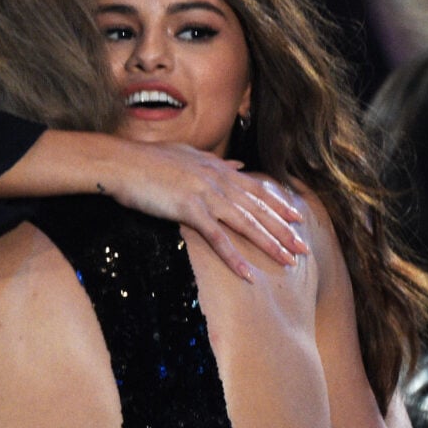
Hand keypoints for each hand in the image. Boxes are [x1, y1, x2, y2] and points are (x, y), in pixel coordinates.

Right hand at [105, 141, 306, 280]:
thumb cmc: (148, 159)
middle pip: (259, 210)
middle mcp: (218, 182)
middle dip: (284, 230)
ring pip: (246, 224)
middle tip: (304, 248)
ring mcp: (206, 196)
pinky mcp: (189, 210)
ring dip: (270, 245)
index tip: (298, 218)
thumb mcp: (187, 154)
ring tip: (288, 262)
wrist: (122, 161)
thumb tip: (237, 164)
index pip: (256, 189)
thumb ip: (215, 161)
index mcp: (217, 169)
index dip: (279, 205)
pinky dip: (234, 257)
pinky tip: (247, 274)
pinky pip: (217, 239)